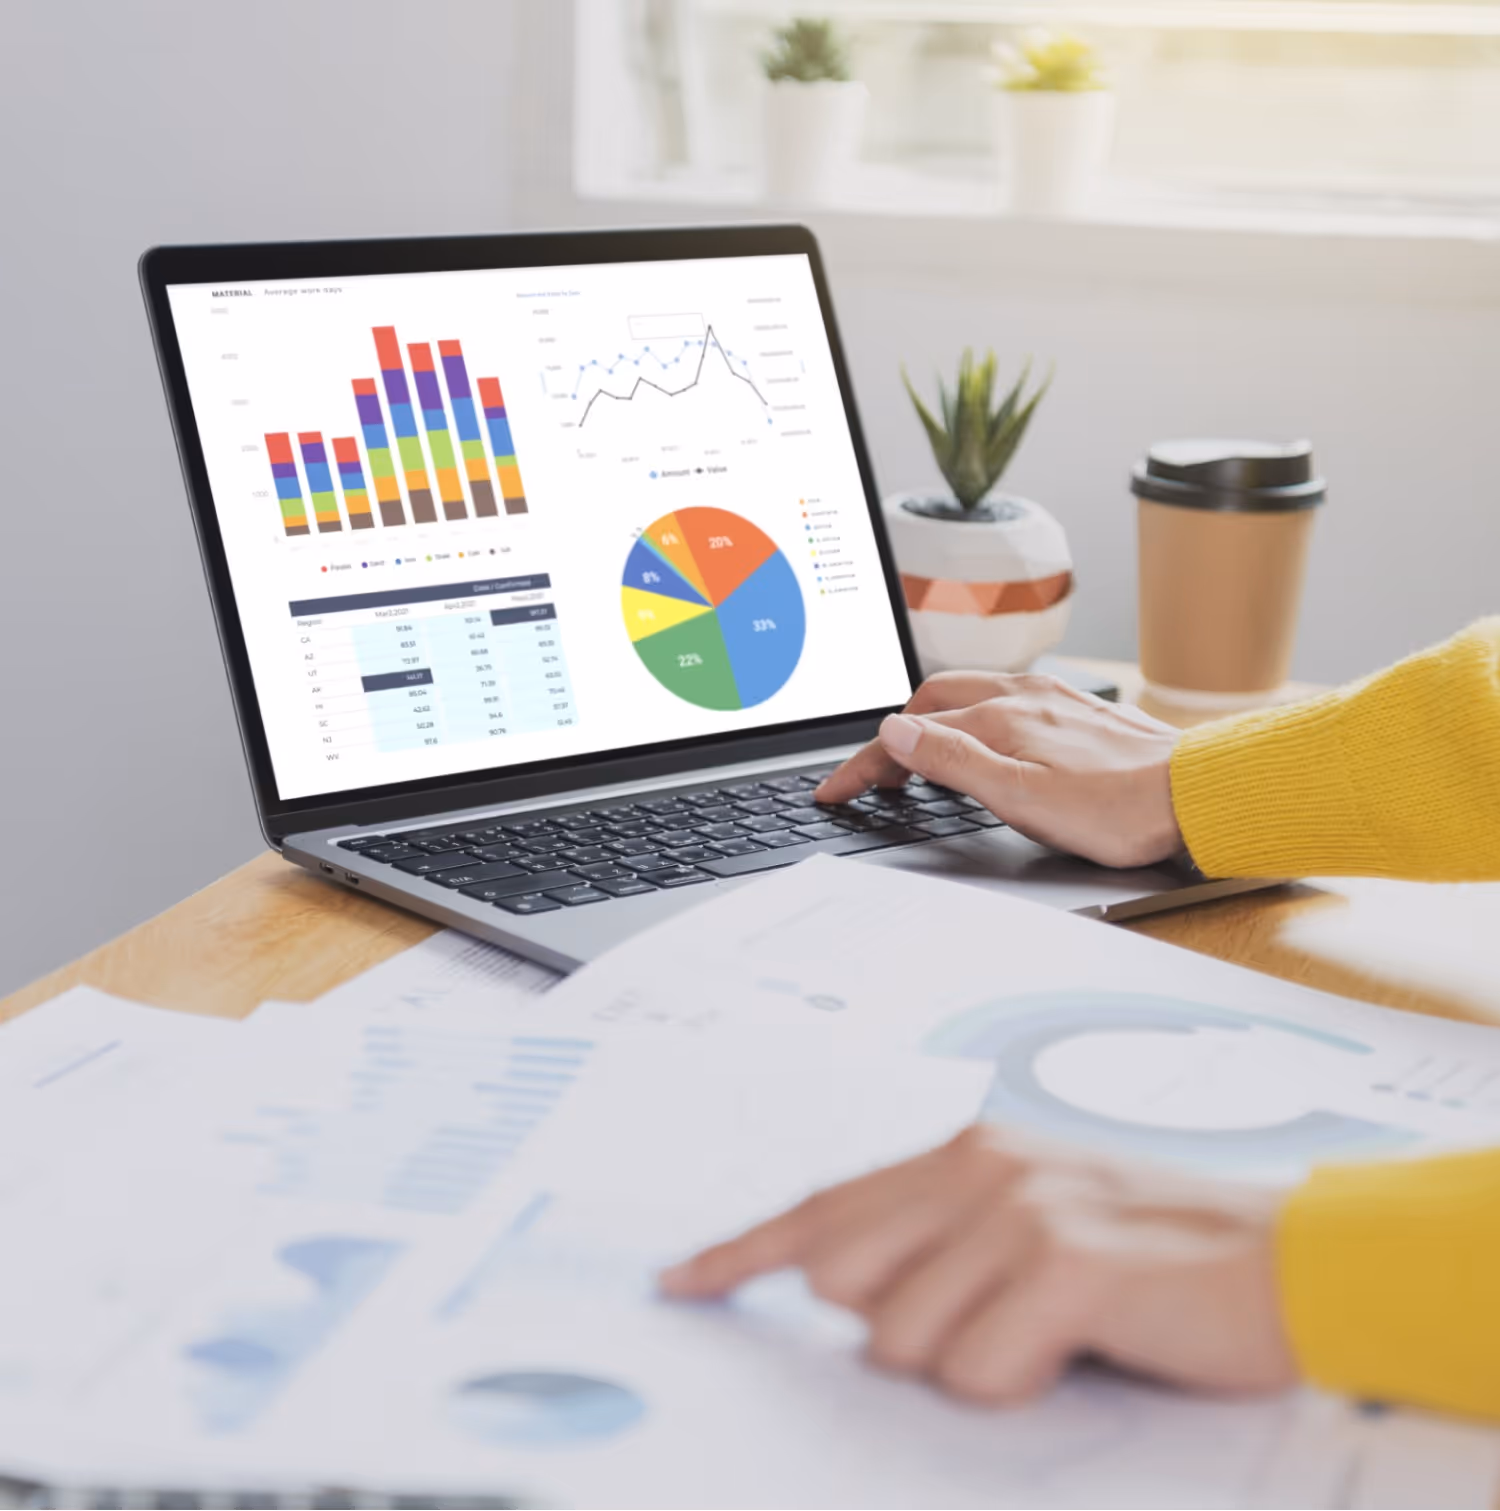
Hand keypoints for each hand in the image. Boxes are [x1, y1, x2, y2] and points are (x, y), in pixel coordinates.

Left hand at [661, 1126, 1297, 1405]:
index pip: (820, 1206)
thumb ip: (933, 1239)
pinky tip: (1077, 1346)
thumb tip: (838, 1296)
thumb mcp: (1024, 1222)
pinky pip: (978, 1371)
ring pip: (903, 1344)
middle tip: (988, 1320)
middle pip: (843, 1284)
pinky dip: (1019, 1384)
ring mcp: (1018, 1209)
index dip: (741, 1251)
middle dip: (897, 1329)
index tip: (679, 1282)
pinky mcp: (1066, 1263)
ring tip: (1046, 1331)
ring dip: (969, 1364)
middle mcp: (974, 1166)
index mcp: (956, 1150)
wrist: (1283, 1258)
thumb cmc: (1143, 1252)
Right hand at [815, 672, 1184, 868]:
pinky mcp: (1077, 711)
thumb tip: (893, 730)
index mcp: (999, 717)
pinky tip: (988, 740)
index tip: (835, 790)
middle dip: (894, 732)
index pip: (910, 734)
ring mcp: (1052, 700)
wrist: (1197, 797)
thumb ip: (951, 759)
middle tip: (875, 773)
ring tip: (919, 754)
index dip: (864, 765)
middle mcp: (1023, 697)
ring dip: (933, 719)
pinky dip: (974, 717)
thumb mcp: (1019, 797)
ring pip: (971, 695)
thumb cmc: (1117, 809)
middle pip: (934, 699)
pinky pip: (1007, 700)